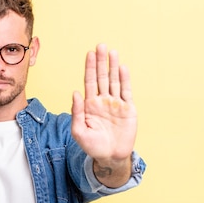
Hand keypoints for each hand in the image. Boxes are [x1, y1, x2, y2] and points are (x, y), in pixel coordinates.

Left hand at [71, 44, 136, 164]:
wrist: (110, 156)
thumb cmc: (92, 146)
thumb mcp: (79, 131)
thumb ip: (76, 112)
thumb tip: (75, 92)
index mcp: (90, 104)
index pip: (89, 81)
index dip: (89, 67)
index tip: (89, 54)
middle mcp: (103, 101)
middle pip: (102, 77)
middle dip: (101, 62)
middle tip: (101, 46)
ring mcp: (115, 103)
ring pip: (115, 81)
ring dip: (113, 66)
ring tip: (112, 52)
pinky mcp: (128, 109)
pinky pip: (126, 91)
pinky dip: (125, 79)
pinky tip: (122, 68)